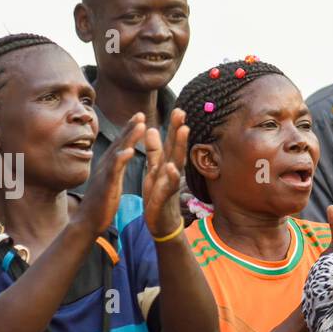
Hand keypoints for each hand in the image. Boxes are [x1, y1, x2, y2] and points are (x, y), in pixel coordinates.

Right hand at [74, 113, 141, 236]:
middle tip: (140, 113)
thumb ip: (114, 169)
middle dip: (130, 127)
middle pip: (119, 142)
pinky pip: (114, 170)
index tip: (139, 116)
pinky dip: (121, 159)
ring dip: (129, 137)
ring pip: (118, 152)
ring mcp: (105, 174)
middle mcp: (106, 166)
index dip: (129, 130)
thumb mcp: (109, 181)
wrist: (87, 222)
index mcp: (109, 165)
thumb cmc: (100, 203)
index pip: (120, 144)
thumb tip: (118, 159)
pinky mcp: (106, 185)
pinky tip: (130, 151)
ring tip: (140, 125)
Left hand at [143, 108, 190, 240]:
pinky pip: (168, 186)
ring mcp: (169, 184)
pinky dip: (170, 177)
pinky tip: (170, 167)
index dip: (174, 127)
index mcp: (166, 164)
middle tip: (182, 113)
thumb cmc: (158, 195)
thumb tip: (149, 128)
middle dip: (179, 131)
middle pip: (176, 148)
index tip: (179, 109)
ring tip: (183, 131)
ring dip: (180, 147)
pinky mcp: (164, 198)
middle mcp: (171, 172)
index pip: (172, 143)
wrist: (160, 222)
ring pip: (176, 163)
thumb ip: (154, 151)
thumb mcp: (154, 169)